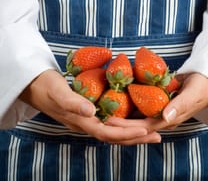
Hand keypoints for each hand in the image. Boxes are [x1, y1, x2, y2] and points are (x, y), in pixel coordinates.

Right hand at [19, 69, 159, 143]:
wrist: (34, 85)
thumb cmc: (46, 86)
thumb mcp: (58, 92)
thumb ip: (73, 102)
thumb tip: (91, 112)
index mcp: (81, 121)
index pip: (108, 132)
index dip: (127, 133)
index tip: (146, 131)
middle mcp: (86, 124)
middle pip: (115, 136)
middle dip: (136, 137)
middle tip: (158, 134)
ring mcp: (87, 120)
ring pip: (113, 131)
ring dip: (132, 132)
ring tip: (151, 131)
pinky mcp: (88, 113)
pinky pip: (109, 122)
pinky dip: (123, 123)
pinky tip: (132, 119)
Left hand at [106, 72, 207, 132]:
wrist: (206, 82)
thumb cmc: (201, 88)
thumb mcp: (192, 94)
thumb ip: (179, 105)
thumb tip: (165, 116)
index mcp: (168, 119)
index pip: (142, 126)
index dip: (125, 125)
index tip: (109, 120)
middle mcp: (161, 117)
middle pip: (136, 123)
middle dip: (118, 120)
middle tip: (100, 114)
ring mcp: (159, 110)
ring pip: (137, 115)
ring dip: (122, 112)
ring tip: (105, 107)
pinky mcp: (157, 101)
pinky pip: (142, 104)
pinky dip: (130, 101)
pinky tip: (118, 95)